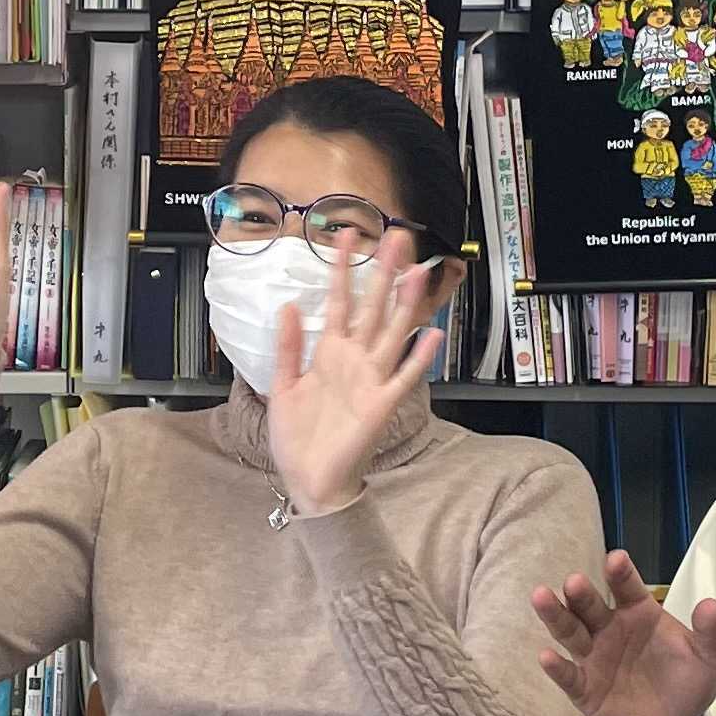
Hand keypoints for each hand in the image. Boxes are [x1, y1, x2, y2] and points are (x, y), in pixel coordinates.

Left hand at [263, 231, 444, 515]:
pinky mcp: (381, 405)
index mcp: (329, 353)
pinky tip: (433, 336)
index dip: (341, 269)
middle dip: (382, 273)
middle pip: (372, 308)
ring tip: (415, 273)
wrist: (308, 480)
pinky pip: (405, 378)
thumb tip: (287, 306)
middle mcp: (354, 360)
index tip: (344, 235)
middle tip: (396, 238)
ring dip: (404, 305)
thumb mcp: (282, 386)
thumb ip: (287, 347)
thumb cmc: (297, 437)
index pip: (339, 301)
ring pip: (392, 334)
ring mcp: (371, 380)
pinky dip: (420, 359)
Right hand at [530, 550, 715, 715]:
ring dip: (556, 615)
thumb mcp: (709, 657)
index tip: (615, 560)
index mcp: (638, 612)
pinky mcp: (584, 689)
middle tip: (574, 582)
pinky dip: (557, 668)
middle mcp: (610, 629)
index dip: (620, 573)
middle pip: (590, 606)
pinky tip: (547, 657)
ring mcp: (594, 657)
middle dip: (581, 594)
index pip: (626, 588)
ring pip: (570, 633)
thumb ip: (711, 633)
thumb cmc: (688, 681)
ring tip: (541, 596)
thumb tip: (712, 604)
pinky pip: (568, 677)